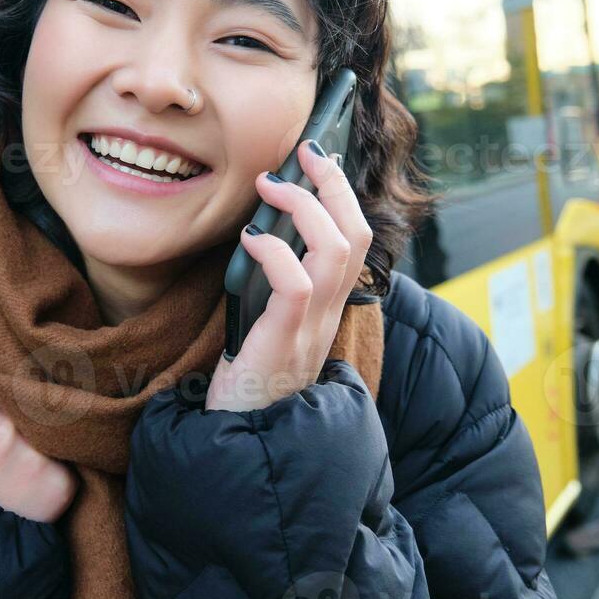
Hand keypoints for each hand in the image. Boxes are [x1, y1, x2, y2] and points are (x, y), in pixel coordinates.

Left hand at [206, 139, 372, 411]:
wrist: (242, 446)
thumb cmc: (244, 384)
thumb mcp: (264, 326)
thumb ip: (270, 287)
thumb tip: (258, 231)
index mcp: (328, 308)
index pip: (355, 241)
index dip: (342, 195)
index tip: (318, 159)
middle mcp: (329, 316)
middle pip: (356, 234)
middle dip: (334, 183)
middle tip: (304, 152)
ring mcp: (311, 330)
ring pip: (336, 250)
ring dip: (306, 206)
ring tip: (272, 186)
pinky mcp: (283, 343)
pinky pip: (297, 285)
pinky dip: (275, 252)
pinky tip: (251, 240)